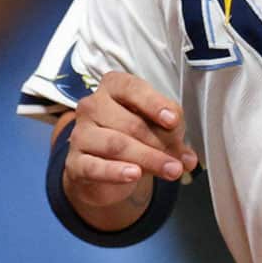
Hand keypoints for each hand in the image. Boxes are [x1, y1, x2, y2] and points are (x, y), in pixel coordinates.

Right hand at [59, 71, 198, 224]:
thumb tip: (186, 156)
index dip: (154, 104)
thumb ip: (170, 135)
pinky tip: (134, 175)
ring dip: (148, 159)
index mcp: (113, 87)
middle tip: (181, 161)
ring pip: (116, 144)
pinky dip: (116, 172)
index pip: (133, 89)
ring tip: (171, 171)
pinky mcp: (75, 162)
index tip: (173, 120)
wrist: (104, 171)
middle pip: (130, 123)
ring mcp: (80, 134)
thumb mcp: (155, 128)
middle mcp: (92, 106)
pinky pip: (95, 167)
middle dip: (161, 143)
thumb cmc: (132, 137)